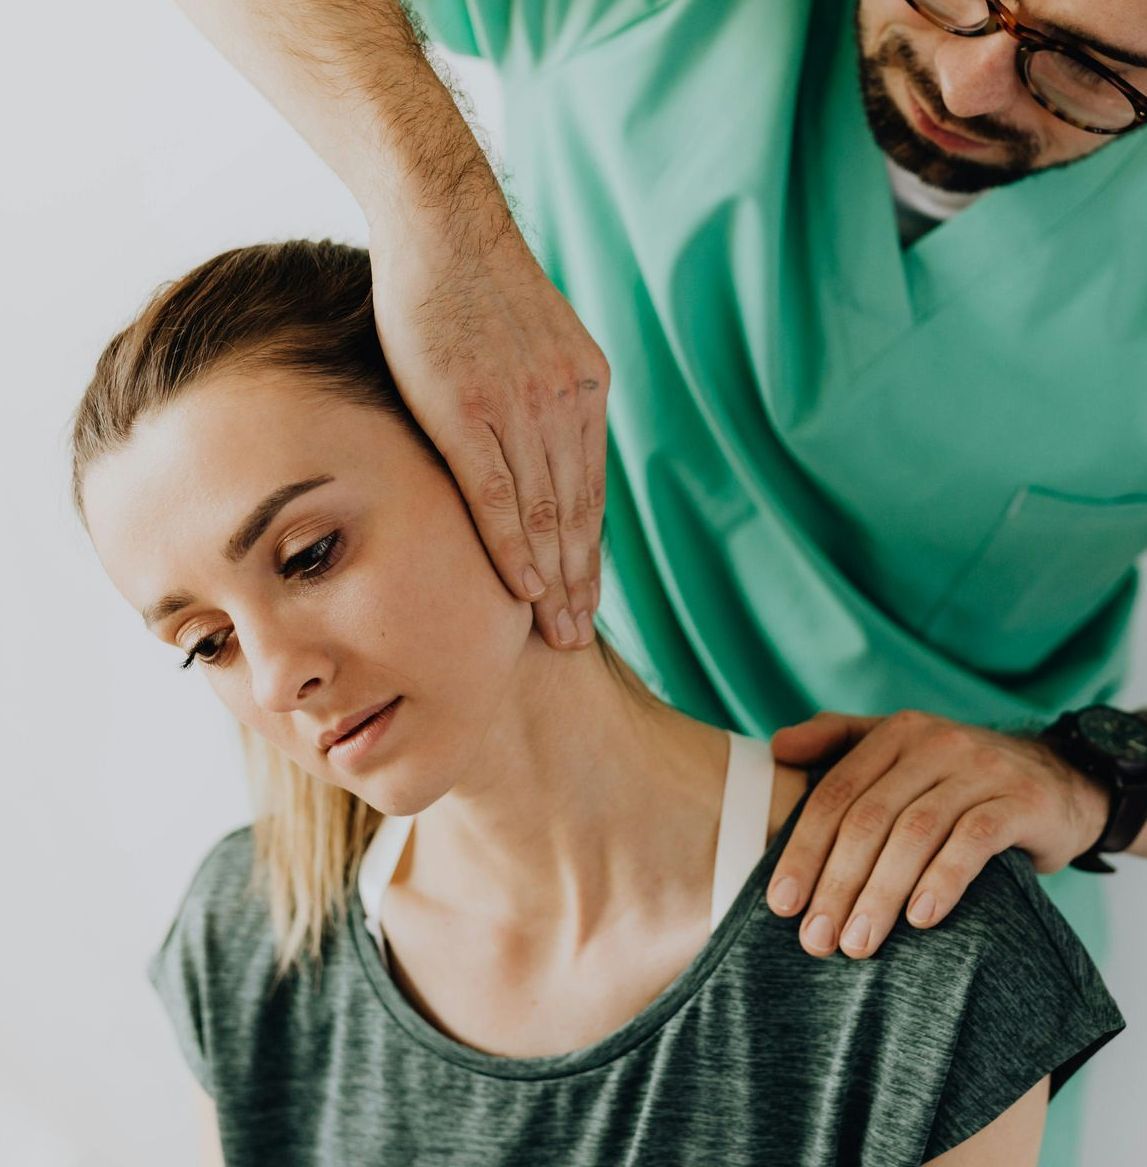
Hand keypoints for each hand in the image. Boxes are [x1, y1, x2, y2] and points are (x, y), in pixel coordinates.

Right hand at [368, 202, 608, 651]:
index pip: (592, 492)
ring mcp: (519, 408)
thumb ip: (548, 395)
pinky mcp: (468, 410)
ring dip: (555, 580)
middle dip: (582, 582)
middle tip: (581, 637)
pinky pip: (498, 496)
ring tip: (558, 631)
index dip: (592, 551)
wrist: (442, 223)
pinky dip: (514, 548)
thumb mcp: (539, 338)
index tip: (591, 596)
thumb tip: (542, 445)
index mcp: (585, 388)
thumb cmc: (478, 284)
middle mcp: (563, 403)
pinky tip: (524, 589)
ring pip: (546, 514)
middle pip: (578, 514)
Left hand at [765, 710, 1111, 958]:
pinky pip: (973, 842)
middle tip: (816, 938)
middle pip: (869, 817)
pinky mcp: (1021, 800)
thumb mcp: (901, 748)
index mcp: (895, 734)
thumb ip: (838, 741)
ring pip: (914, 833)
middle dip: (836, 882)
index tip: (781, 904)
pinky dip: (942, 881)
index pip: (835, 794)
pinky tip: (919, 920)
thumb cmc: (958, 776)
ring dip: (880, 893)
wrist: (1061, 778)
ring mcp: (979, 769)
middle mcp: (934, 743)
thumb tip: (777, 748)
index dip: (803, 849)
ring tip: (859, 943)